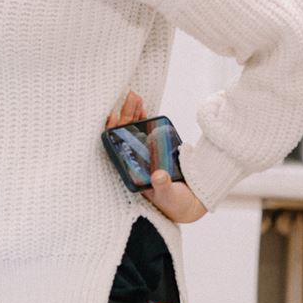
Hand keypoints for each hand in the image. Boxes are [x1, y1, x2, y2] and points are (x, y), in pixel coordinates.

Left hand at [107, 91, 207, 223]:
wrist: (189, 205)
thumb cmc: (174, 204)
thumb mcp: (168, 196)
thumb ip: (163, 186)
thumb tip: (158, 176)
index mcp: (130, 173)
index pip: (115, 148)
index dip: (113, 132)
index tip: (114, 115)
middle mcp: (134, 164)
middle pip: (124, 136)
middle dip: (126, 115)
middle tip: (130, 97)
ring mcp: (144, 157)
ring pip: (133, 133)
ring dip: (133, 115)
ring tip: (135, 97)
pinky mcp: (155, 153)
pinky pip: (145, 134)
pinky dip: (144, 121)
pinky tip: (143, 110)